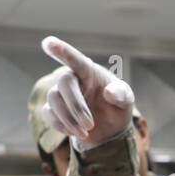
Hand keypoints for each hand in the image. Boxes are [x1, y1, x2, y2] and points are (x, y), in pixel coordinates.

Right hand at [41, 36, 134, 150]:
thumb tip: (109, 92)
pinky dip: (61, 126)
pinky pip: (47, 114)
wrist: (109, 128)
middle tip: (90, 125)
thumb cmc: (117, 105)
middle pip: (64, 84)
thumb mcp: (126, 100)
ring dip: (68, 119)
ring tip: (85, 133)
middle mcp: (72, 79)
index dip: (62, 51)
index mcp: (89, 71)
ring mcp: (60, 94)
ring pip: (53, 100)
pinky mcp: (53, 110)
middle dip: (75, 106)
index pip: (75, 59)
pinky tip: (75, 133)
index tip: (48, 42)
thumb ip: (121, 94)